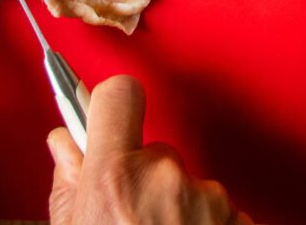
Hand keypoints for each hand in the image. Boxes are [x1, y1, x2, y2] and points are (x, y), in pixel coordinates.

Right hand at [48, 75, 253, 224]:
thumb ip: (69, 184)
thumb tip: (66, 144)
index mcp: (116, 178)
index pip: (120, 94)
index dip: (113, 104)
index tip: (109, 118)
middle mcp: (165, 180)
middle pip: (157, 151)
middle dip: (146, 179)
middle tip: (135, 220)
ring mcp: (208, 200)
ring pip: (188, 184)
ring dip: (178, 208)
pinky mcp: (239, 220)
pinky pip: (218, 210)